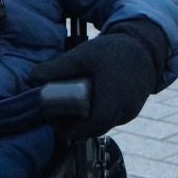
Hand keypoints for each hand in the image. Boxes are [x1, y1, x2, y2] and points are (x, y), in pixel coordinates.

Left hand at [27, 23, 167, 141]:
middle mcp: (123, 112)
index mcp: (110, 101)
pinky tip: (90, 101)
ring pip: (102, 126)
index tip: (55, 119)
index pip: (85, 130)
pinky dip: (98, 114)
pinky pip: (111, 119)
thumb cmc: (113, 51)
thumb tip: (31, 78)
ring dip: (87, 120)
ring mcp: (129, 113)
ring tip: (74, 104)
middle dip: (75, 125)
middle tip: (60, 111)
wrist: (145, 47)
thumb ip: (56, 68)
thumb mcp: (82, 56)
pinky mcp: (132, 111)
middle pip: (92, 130)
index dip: (67, 129)